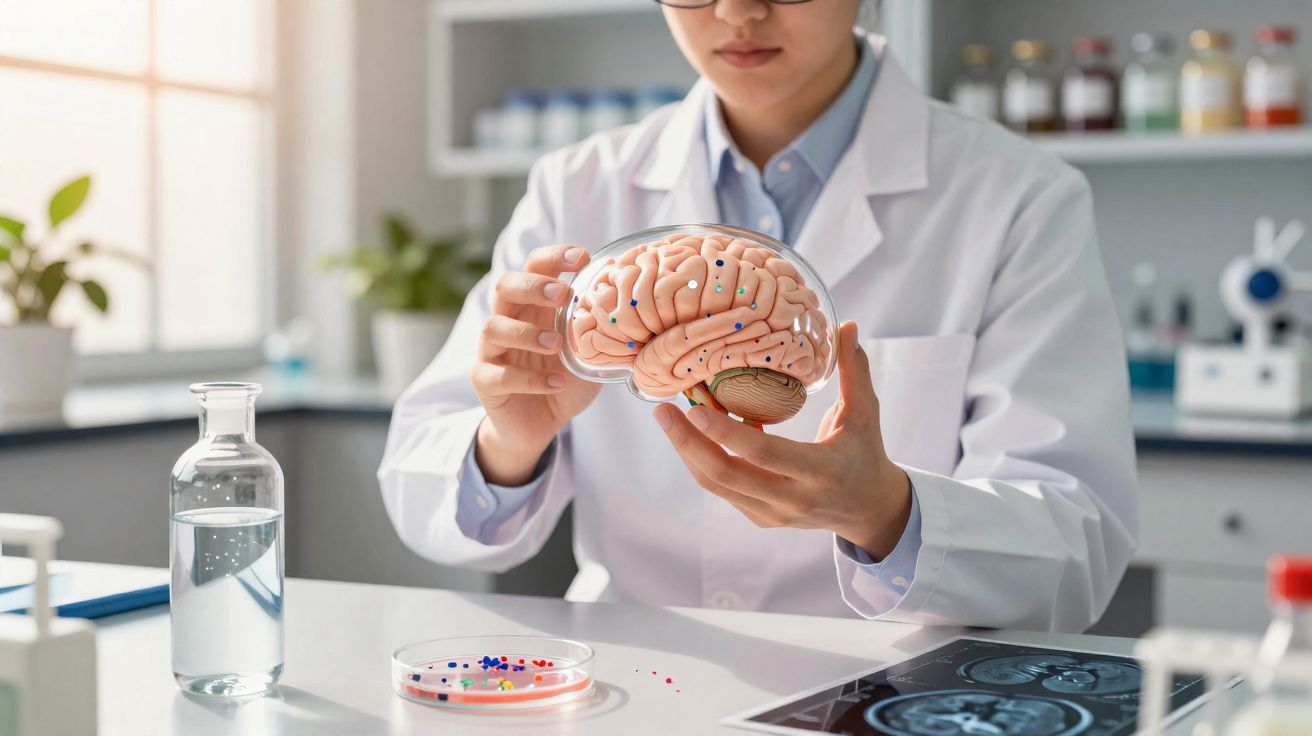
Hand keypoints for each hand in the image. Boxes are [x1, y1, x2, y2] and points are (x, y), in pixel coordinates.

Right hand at [472, 244, 601, 484]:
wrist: (539, 425)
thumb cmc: (565, 381)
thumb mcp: (589, 354)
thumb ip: (602, 332)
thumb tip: (639, 310)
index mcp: (534, 306)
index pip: (535, 266)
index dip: (554, 257)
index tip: (582, 257)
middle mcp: (509, 321)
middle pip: (505, 286)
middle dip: (533, 285)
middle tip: (561, 295)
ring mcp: (492, 351)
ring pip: (493, 328)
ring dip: (527, 333)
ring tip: (556, 345)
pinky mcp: (485, 382)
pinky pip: (499, 375)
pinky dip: (530, 379)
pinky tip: (557, 384)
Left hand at [652, 321, 911, 557]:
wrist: (869, 509)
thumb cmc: (865, 452)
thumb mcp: (865, 413)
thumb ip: (854, 370)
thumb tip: (846, 325)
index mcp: (819, 470)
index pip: (764, 452)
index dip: (726, 433)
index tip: (695, 409)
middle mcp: (792, 498)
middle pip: (726, 474)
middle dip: (688, 443)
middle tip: (663, 412)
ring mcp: (774, 513)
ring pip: (717, 485)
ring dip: (688, 452)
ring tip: (667, 419)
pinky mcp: (762, 519)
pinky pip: (723, 490)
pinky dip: (703, 462)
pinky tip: (692, 434)